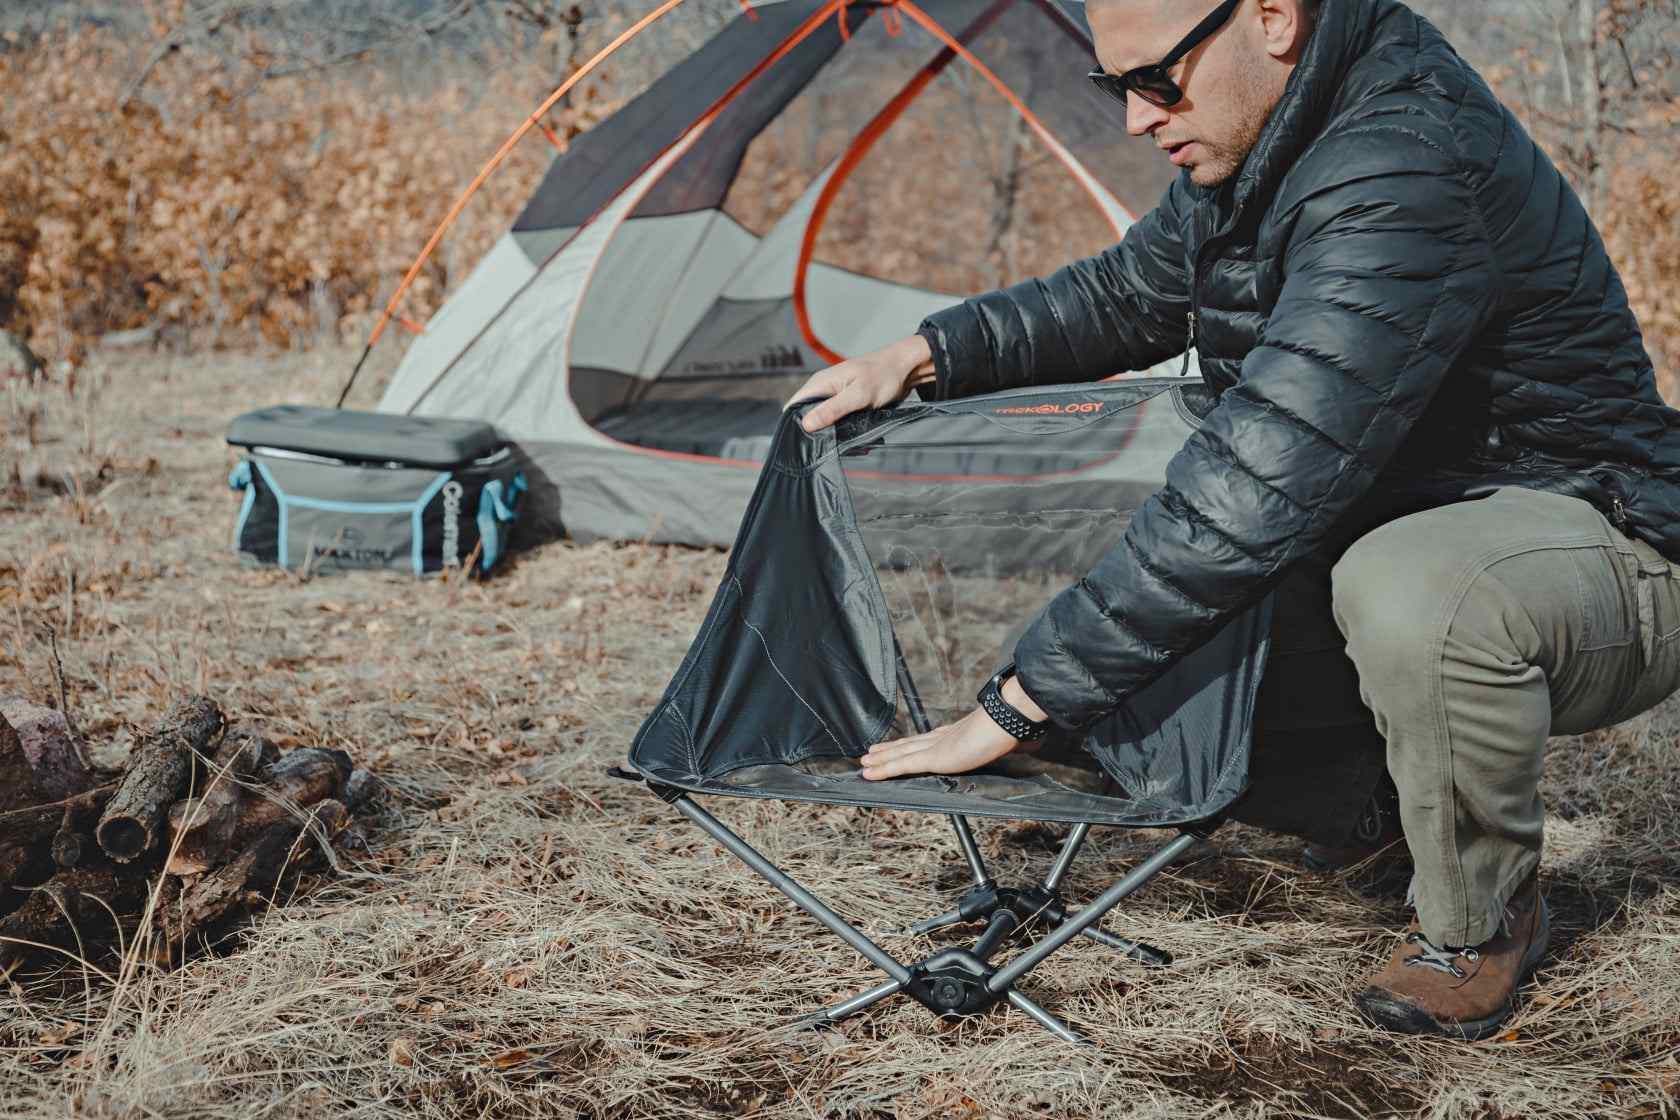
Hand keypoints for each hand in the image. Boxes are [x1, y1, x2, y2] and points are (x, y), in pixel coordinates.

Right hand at [784, 334, 936, 432]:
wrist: (905, 367)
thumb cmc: (884, 375)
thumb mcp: (858, 395)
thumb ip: (832, 409)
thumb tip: (806, 424)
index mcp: (820, 383)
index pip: (793, 406)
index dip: (795, 425)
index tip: (805, 444)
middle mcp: (824, 389)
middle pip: (808, 417)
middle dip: (818, 434)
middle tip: (834, 448)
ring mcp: (835, 397)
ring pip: (825, 421)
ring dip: (835, 435)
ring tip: (854, 445)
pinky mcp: (847, 404)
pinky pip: (839, 421)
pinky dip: (846, 431)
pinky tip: (859, 440)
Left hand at [860, 707, 1029, 780]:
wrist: (1007, 720)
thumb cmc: (1011, 728)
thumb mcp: (1009, 738)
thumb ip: (1011, 742)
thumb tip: (1030, 741)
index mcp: (957, 733)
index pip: (929, 739)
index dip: (913, 742)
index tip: (903, 744)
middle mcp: (942, 737)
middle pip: (910, 745)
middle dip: (890, 750)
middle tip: (871, 753)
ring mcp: (935, 747)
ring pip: (900, 755)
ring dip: (880, 759)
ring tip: (864, 762)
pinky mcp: (932, 758)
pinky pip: (902, 766)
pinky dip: (883, 770)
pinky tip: (869, 773)